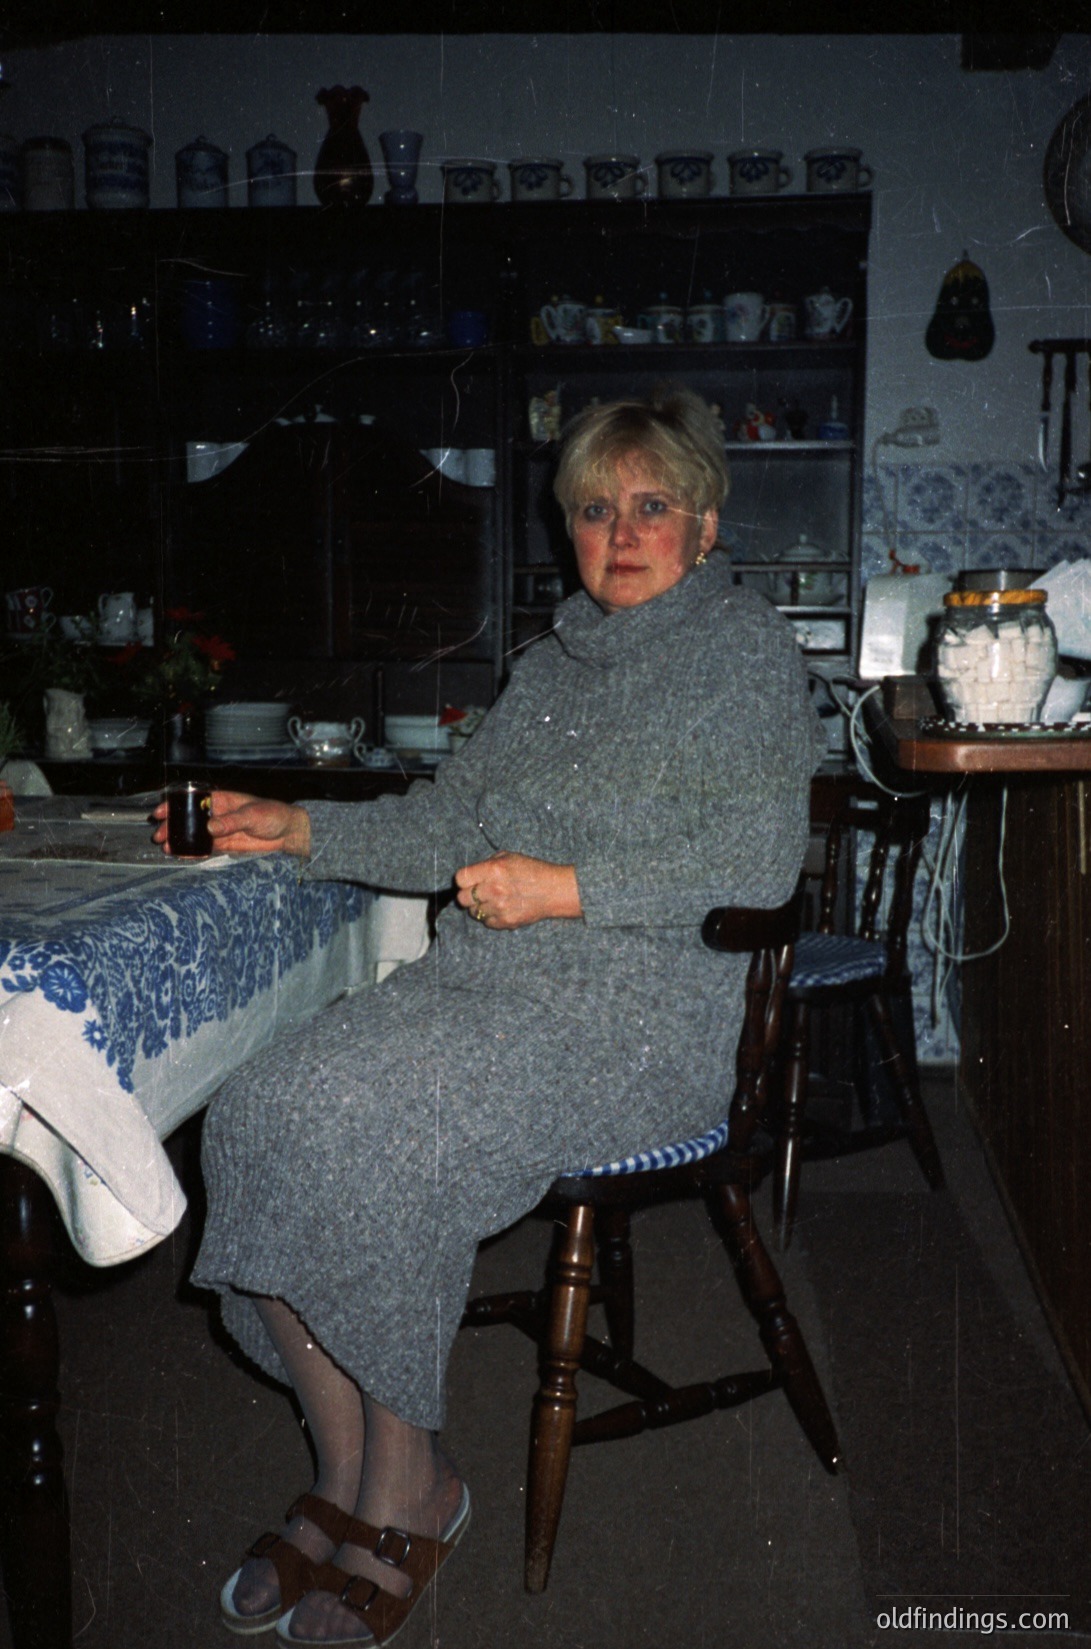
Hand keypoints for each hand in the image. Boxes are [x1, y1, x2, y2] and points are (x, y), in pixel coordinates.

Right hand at [153, 791, 311, 856]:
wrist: (288, 834)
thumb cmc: (274, 815)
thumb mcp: (252, 815)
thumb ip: (231, 821)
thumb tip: (211, 827)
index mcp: (222, 799)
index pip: (193, 800)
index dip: (175, 804)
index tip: (161, 811)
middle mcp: (217, 814)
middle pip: (189, 818)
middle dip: (172, 825)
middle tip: (159, 834)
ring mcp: (220, 830)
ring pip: (194, 834)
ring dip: (180, 840)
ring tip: (166, 847)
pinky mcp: (225, 844)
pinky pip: (205, 848)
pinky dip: (192, 852)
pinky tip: (181, 855)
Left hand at [454, 851, 581, 929]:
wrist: (554, 890)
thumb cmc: (533, 871)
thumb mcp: (510, 857)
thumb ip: (488, 863)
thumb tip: (472, 873)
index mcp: (493, 870)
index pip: (460, 878)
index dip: (464, 879)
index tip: (469, 880)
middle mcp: (493, 889)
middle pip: (462, 898)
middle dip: (468, 894)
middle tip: (478, 892)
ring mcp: (499, 908)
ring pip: (473, 912)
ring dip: (480, 907)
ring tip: (493, 900)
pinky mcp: (505, 922)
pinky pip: (486, 922)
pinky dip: (491, 917)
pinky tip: (501, 908)